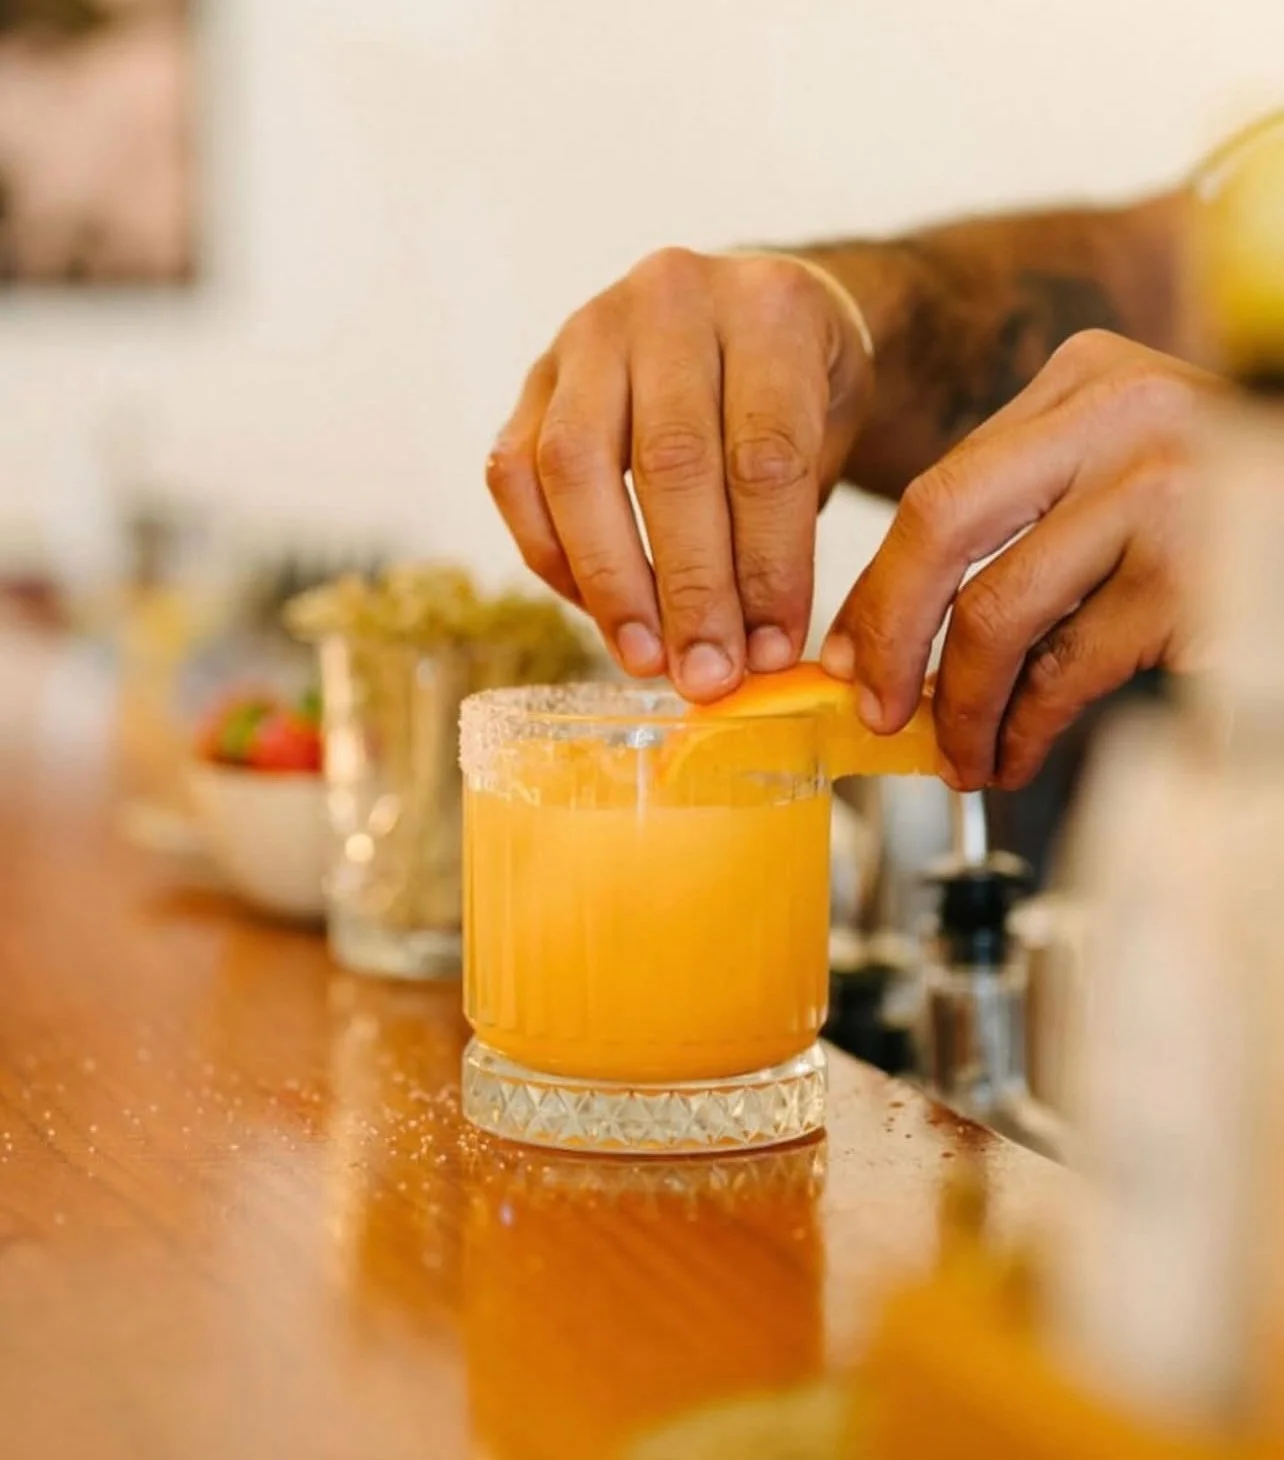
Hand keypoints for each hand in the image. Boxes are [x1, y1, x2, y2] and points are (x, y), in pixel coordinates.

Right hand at [486, 249, 874, 699]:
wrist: (747, 319)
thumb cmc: (798, 393)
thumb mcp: (831, 436)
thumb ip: (794, 529)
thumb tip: (754, 657)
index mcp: (771, 305)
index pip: (765, 455)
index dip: (768, 568)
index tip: (772, 652)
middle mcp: (671, 299)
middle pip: (671, 463)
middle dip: (690, 589)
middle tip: (707, 676)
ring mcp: (589, 330)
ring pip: (574, 465)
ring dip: (610, 581)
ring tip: (645, 659)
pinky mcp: (533, 375)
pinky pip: (514, 473)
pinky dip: (552, 554)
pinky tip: (598, 610)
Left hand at [823, 330, 1215, 790]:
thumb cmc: (1232, 516)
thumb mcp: (1125, 467)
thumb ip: (1033, 510)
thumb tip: (907, 621)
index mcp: (1087, 379)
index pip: (942, 485)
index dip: (879, 583)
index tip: (848, 651)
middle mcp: (1121, 417)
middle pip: (941, 525)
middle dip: (889, 633)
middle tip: (876, 710)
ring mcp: (1165, 493)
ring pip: (999, 614)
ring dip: (963, 708)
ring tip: (961, 759)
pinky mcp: (1197, 580)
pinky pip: (1067, 671)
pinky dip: (1026, 728)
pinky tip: (1016, 753)